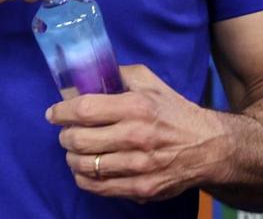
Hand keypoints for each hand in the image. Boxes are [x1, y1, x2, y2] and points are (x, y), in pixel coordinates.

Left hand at [48, 64, 228, 201]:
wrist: (208, 146)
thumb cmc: (174, 111)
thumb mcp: (151, 83)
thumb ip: (119, 74)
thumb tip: (88, 73)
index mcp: (137, 107)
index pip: (84, 110)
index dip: (62, 112)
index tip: (54, 113)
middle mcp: (136, 136)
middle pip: (79, 140)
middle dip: (64, 136)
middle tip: (65, 133)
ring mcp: (138, 166)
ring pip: (85, 166)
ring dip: (72, 158)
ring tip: (74, 151)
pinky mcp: (142, 188)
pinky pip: (99, 187)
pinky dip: (84, 179)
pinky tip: (86, 170)